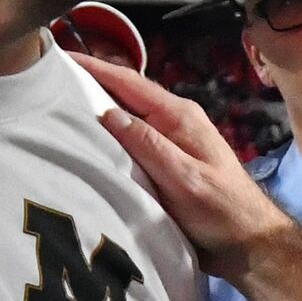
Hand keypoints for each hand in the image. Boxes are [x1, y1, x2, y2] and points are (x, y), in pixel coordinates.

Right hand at [76, 55, 296, 269]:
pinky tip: (92, 142)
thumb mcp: (185, 179)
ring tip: (62, 105)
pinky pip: (132, 141)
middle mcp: (175, 123)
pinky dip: (111, 136)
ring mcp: (172, 142)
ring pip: (129, 117)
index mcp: (180, 117)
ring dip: (99, 110)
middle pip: (127, 96)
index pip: (130, 83)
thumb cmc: (222, 212)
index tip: (62, 57)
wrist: (249, 243)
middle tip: (51, 80)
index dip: (96, 69)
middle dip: (92, 85)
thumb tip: (109, 114)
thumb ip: (149, 146)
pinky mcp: (167, 163)